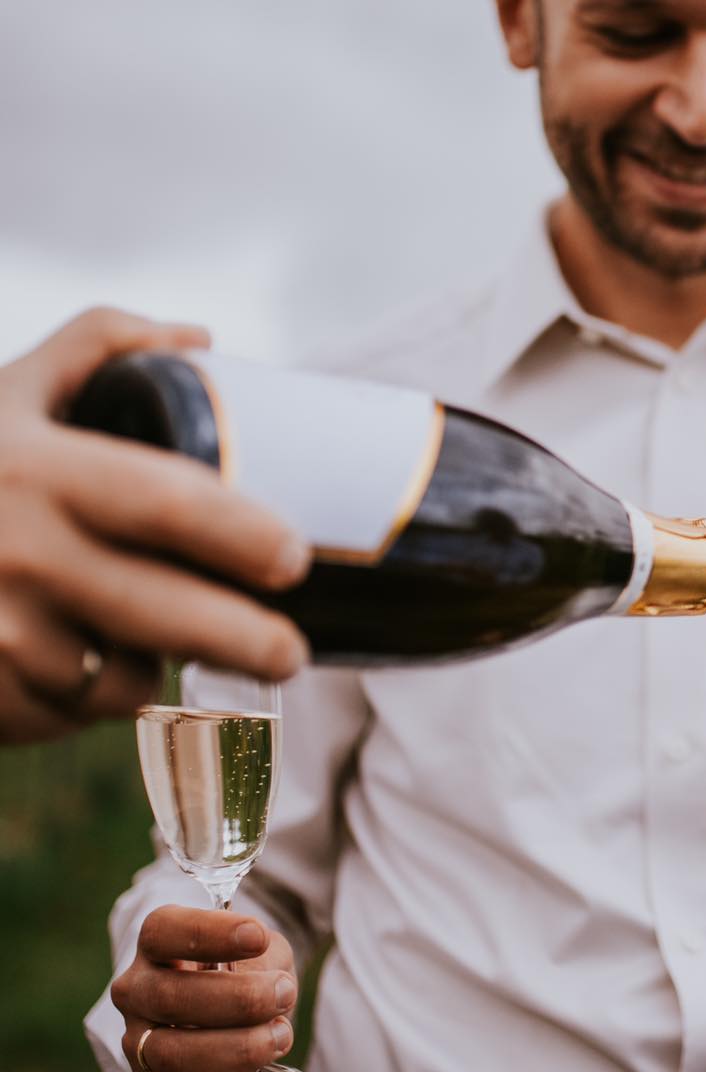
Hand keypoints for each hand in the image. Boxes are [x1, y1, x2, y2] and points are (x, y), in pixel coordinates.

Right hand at [0, 308, 311, 743]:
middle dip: (248, 642)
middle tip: (289, 653)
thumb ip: (96, 349)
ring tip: (123, 628)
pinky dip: (86, 698)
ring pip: (125, 681)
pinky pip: (75, 718)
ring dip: (146, 667)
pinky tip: (62, 657)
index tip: (295, 559)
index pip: (167, 501)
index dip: (243, 533)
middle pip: (171, 615)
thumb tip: (200, 337)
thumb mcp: (5, 396)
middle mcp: (18, 552)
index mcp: (37, 468)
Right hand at [111, 905, 298, 1071]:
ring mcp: (139, 1044)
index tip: (257, 936)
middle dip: (241, 999)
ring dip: (235, 1051)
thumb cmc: (244, 968)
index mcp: (158, 943)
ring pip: (168, 1055)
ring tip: (280, 1037)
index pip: (165, 931)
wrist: (224, 1004)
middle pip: (171, 997)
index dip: (209, 934)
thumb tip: (267, 991)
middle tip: (285, 994)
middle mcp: (137, 991)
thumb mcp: (261, 950)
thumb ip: (265, 962)